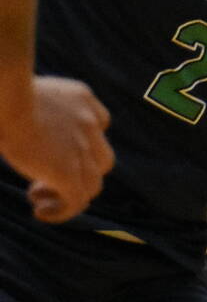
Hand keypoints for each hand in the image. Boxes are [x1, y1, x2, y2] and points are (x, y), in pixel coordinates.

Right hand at [0, 75, 112, 223]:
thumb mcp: (18, 89)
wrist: (7, 94)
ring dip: (69, 194)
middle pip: (101, 157)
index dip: (81, 143)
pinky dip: (63, 211)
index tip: (49, 151)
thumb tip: (8, 113)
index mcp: (80, 98)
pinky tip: (41, 212)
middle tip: (42, 178)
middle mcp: (89, 121)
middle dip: (78, 172)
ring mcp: (83, 147)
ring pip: (92, 183)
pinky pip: (76, 200)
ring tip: (37, 196)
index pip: (99, 122)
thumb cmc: (1, 89)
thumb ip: (25, 102)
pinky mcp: (69, 171)